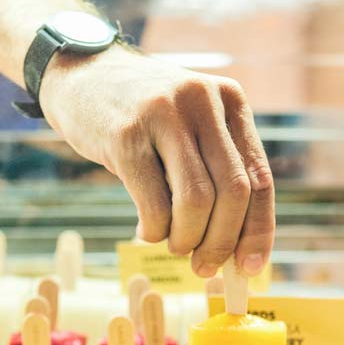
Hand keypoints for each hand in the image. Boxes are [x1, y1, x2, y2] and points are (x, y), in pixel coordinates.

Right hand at [38, 45, 273, 277]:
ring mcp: (164, 115)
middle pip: (233, 193)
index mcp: (231, 101)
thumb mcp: (193, 126)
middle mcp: (203, 101)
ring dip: (187, 238)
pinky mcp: (125, 135)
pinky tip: (146, 231)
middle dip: (221, 242)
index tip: (250, 268)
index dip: (259, 230)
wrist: (83, 76)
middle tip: (205, 266)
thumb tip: (239, 249)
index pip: (259, 178)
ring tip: (174, 245)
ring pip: (197, 201)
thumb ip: (219, 170)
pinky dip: (155, 231)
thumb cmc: (145, 117)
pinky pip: (154, 204)